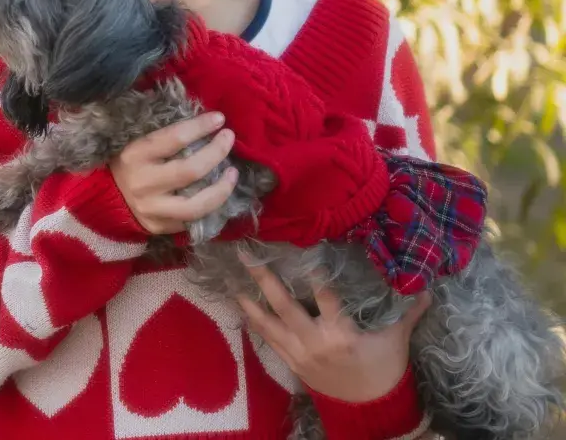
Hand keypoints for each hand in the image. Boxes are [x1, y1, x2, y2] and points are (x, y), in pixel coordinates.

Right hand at [109, 112, 238, 234]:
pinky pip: (192, 220)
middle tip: (228, 138)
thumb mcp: (136, 141)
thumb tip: (205, 121)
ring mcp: (151, 209)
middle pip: (189, 171)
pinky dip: (211, 206)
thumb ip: (165, 134)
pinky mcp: (159, 226)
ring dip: (221, 188)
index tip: (219, 118)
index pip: (174, 138)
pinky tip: (219, 193)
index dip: (200, 126)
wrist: (103, 195)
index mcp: (135, 155)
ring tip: (232, 173)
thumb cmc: (127, 161)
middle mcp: (142, 184)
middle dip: (216, 152)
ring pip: (195, 205)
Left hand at [237, 260, 431, 402]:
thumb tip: (427, 286)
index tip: (302, 253)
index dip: (315, 277)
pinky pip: (269, 342)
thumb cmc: (384, 369)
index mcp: (342, 335)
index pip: (326, 300)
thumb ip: (408, 312)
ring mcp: (300, 354)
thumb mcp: (397, 340)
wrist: (369, 408)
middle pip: (286, 308)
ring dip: (251, 304)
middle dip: (266, 282)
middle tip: (249, 259)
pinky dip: (256, 325)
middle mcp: (315, 342)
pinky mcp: (293, 363)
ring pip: (270, 325)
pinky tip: (243, 309)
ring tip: (235, 283)